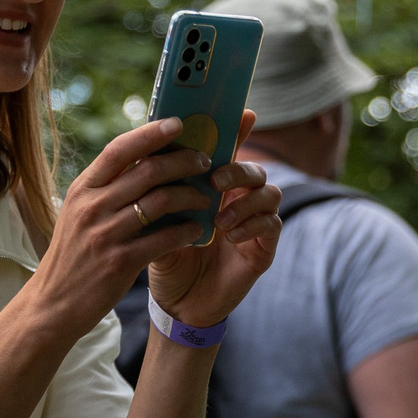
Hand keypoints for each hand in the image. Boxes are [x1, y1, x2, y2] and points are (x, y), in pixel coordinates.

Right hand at [32, 117, 247, 338]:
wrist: (54, 303)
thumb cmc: (74, 256)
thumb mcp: (78, 214)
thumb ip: (105, 189)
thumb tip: (144, 160)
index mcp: (82, 190)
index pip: (119, 149)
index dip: (150, 133)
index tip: (177, 124)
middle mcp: (92, 207)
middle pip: (148, 171)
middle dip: (183, 162)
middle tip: (204, 162)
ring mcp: (105, 234)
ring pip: (160, 201)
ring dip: (191, 196)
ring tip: (206, 198)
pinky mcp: (120, 262)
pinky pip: (164, 238)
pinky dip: (186, 230)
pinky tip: (198, 229)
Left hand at [145, 109, 280, 328]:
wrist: (174, 303)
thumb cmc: (165, 257)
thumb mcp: (156, 220)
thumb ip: (157, 190)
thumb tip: (146, 152)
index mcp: (213, 187)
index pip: (229, 151)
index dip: (239, 130)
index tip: (244, 114)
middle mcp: (237, 200)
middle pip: (253, 168)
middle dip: (237, 168)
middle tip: (215, 180)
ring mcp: (254, 223)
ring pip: (269, 192)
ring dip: (245, 200)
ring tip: (220, 219)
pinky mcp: (263, 248)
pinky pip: (272, 224)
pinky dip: (252, 225)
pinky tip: (230, 235)